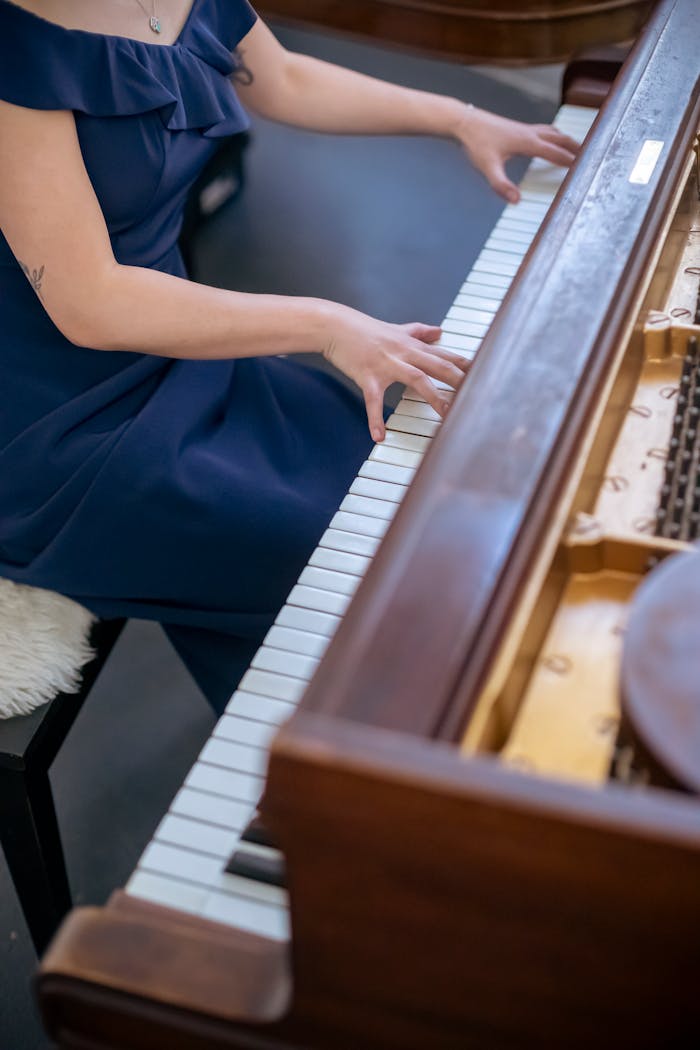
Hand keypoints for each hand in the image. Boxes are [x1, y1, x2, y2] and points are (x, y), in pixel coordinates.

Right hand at [321, 305, 469, 441]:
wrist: (335, 326)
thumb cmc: (364, 330)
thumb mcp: (396, 329)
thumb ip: (419, 332)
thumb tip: (439, 331)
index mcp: (413, 346)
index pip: (447, 356)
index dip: (468, 366)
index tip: (488, 376)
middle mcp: (405, 354)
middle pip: (439, 366)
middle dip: (460, 381)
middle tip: (478, 398)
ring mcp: (387, 364)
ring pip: (417, 379)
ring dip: (433, 397)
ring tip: (446, 416)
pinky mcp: (368, 376)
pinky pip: (374, 401)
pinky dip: (376, 419)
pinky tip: (379, 436)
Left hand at [453, 104, 579, 202]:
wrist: (464, 122)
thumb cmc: (476, 143)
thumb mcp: (488, 168)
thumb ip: (502, 185)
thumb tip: (516, 201)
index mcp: (527, 142)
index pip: (555, 152)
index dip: (570, 160)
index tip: (584, 166)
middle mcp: (529, 133)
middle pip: (560, 138)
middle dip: (575, 147)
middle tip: (590, 154)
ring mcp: (524, 128)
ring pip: (552, 132)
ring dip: (565, 139)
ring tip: (575, 147)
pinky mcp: (517, 128)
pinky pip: (543, 131)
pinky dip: (553, 135)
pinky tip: (549, 140)